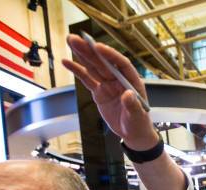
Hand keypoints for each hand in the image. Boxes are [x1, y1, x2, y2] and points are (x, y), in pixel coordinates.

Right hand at [63, 34, 157, 150]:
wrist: (133, 134)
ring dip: (82, 55)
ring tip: (70, 42)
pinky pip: (87, 79)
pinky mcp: (99, 92)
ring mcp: (108, 85)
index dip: (110, 55)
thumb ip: (132, 105)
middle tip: (76, 39)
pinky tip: (67, 62)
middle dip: (90, 50)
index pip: (122, 64)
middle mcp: (119, 80)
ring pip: (94, 67)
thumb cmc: (139, 124)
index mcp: (132, 82)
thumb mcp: (137, 116)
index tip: (98, 47)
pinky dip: (77, 71)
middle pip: (104, 62)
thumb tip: (128, 94)